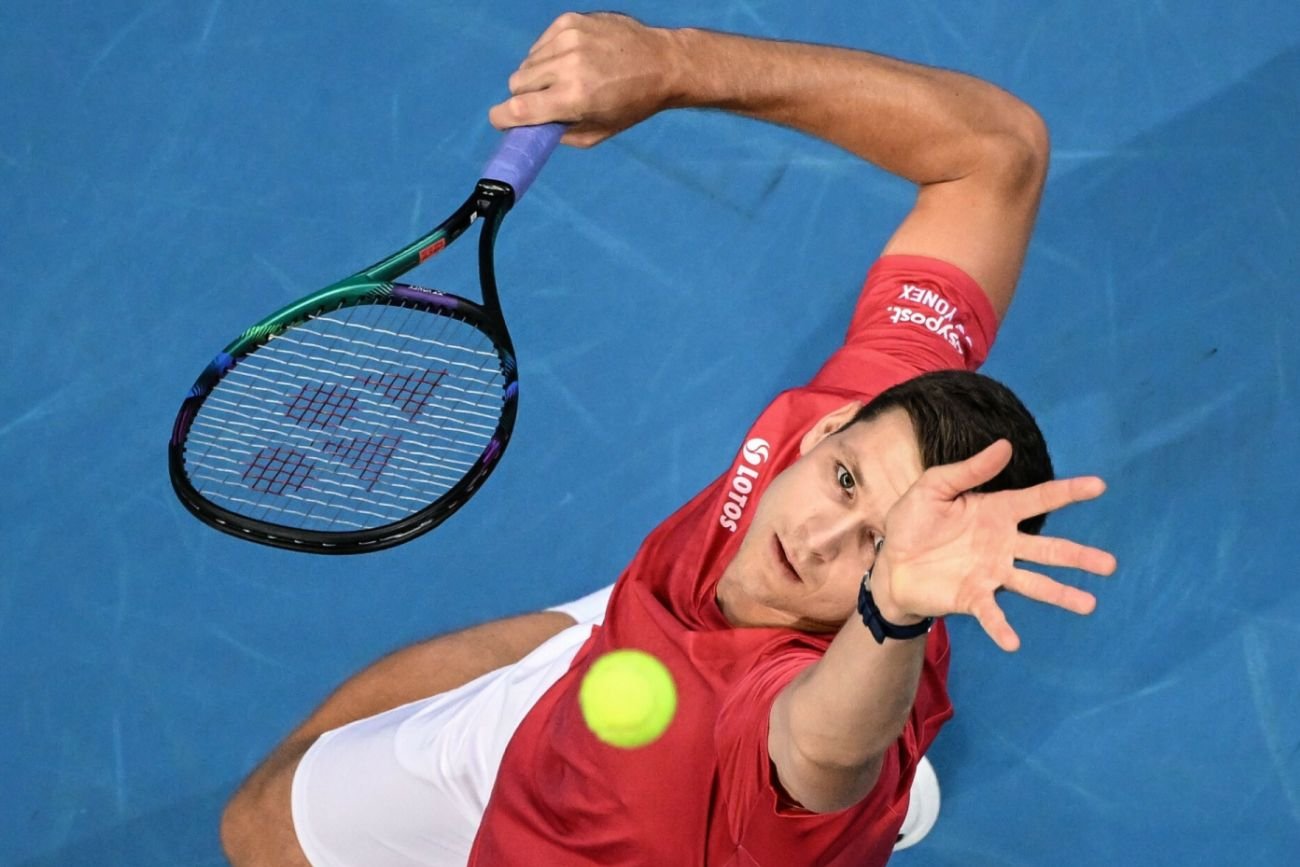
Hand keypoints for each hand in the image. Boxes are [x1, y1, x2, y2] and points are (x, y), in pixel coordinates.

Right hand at [488, 13, 678, 147]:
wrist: (661, 63)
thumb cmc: (631, 104)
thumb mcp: (596, 133)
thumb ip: (558, 133)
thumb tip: (529, 129)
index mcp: (574, 98)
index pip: (518, 108)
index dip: (502, 118)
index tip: (501, 120)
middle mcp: (568, 65)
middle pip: (517, 83)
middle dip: (526, 96)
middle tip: (548, 101)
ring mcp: (568, 39)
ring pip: (527, 63)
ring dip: (538, 76)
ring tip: (565, 79)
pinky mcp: (570, 21)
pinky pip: (540, 44)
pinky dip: (549, 55)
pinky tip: (572, 60)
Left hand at [870, 440, 1116, 651]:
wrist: (890, 562)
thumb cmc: (913, 521)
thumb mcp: (934, 486)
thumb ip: (969, 470)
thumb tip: (1005, 445)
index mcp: (996, 511)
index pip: (1038, 499)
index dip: (1068, 492)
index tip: (1099, 485)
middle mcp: (1002, 544)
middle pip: (1048, 549)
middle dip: (1078, 556)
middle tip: (1110, 565)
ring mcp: (991, 573)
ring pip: (1033, 583)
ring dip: (1060, 594)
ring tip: (1088, 604)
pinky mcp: (972, 596)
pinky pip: (991, 613)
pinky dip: (1001, 627)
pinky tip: (1014, 642)